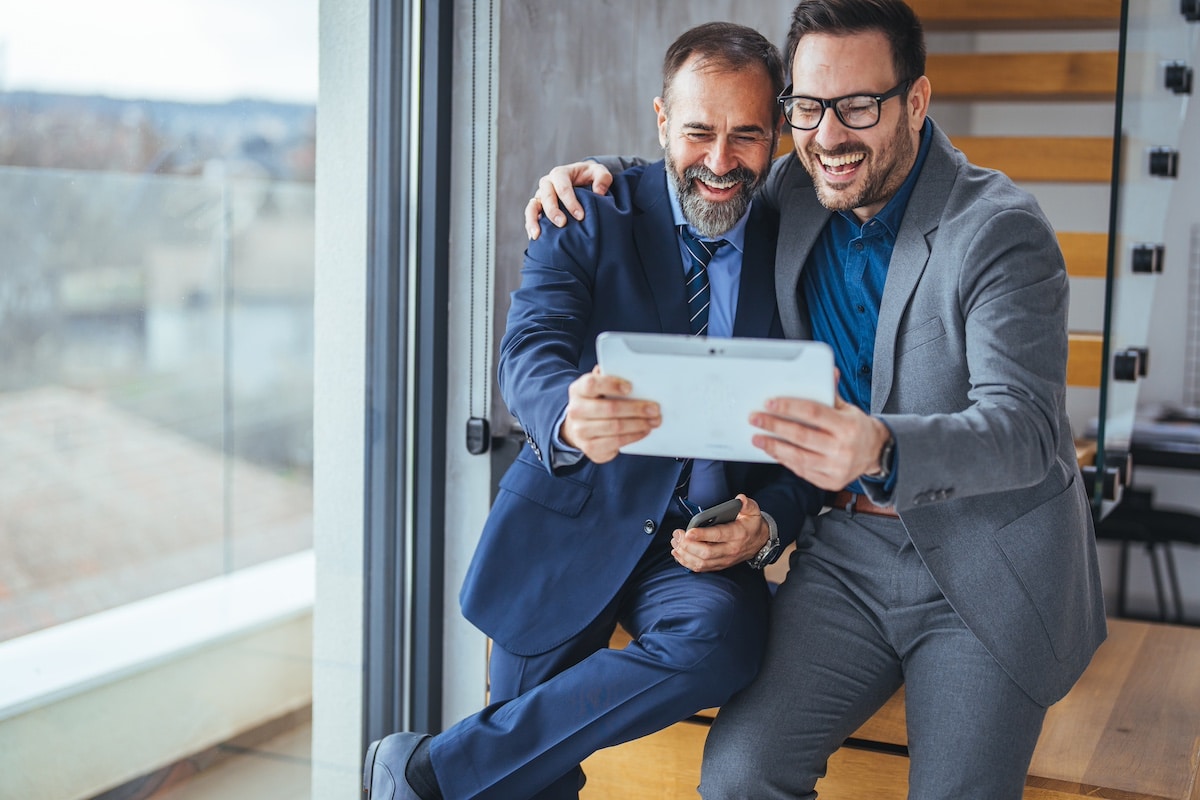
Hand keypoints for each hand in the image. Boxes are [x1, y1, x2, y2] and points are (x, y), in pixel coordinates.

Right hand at [524, 161, 614, 238]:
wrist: (581, 180)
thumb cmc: (590, 177)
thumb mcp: (599, 172)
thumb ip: (603, 178)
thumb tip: (599, 193)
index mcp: (560, 174)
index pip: (563, 187)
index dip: (570, 202)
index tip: (580, 216)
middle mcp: (547, 183)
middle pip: (546, 196)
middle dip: (553, 211)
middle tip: (562, 224)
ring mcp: (540, 196)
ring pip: (532, 206)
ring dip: (533, 220)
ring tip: (537, 235)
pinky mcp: (538, 207)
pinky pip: (531, 216)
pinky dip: (530, 226)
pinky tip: (534, 239)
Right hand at [561, 366, 659, 463]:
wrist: (579, 428)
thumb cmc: (595, 403)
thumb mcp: (598, 389)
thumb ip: (610, 379)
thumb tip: (631, 373)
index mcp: (578, 390)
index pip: (591, 384)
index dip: (612, 385)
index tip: (630, 387)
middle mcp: (575, 411)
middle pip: (609, 408)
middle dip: (636, 409)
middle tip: (654, 409)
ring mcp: (580, 431)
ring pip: (615, 427)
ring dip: (638, 424)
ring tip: (653, 421)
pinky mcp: (590, 448)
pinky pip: (616, 442)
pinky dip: (633, 436)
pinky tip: (643, 431)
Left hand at [671, 494, 767, 572]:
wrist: (760, 543)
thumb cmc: (752, 524)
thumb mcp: (753, 511)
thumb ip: (747, 504)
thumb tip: (739, 498)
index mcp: (738, 534)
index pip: (718, 536)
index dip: (702, 535)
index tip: (688, 532)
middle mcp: (730, 549)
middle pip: (706, 553)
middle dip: (688, 545)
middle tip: (678, 535)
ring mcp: (724, 560)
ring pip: (702, 563)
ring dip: (685, 554)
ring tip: (675, 543)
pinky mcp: (719, 565)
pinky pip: (701, 568)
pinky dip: (687, 562)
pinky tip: (678, 553)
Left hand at [750, 394, 891, 490]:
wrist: (876, 453)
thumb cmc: (856, 427)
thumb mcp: (848, 408)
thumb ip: (831, 393)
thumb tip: (828, 371)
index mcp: (847, 426)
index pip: (813, 413)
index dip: (789, 407)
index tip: (769, 403)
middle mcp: (842, 448)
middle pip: (802, 436)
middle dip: (774, 426)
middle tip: (755, 418)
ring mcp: (836, 468)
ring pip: (799, 457)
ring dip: (774, 447)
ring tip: (758, 438)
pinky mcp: (830, 482)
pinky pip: (802, 471)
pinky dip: (785, 460)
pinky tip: (773, 451)